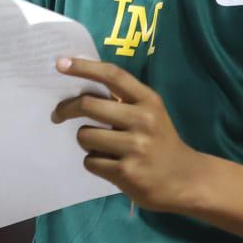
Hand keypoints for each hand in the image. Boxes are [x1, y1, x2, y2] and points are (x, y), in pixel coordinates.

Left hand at [51, 58, 205, 212]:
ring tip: (101, 147)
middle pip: (89, 105)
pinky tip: (111, 165)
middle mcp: (143, 120)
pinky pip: (90, 161)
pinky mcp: (126, 172)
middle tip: (58, 114)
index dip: (84, 67)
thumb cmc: (160, 141)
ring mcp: (135, 147)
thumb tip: (81, 88)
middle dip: (66, 108)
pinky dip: (94, 162)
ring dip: (85, 141)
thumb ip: (123, 101)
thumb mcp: (150, 113)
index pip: (112, 76)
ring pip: (85, 136)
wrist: (185, 179)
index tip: (61, 64)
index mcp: (148, 100)